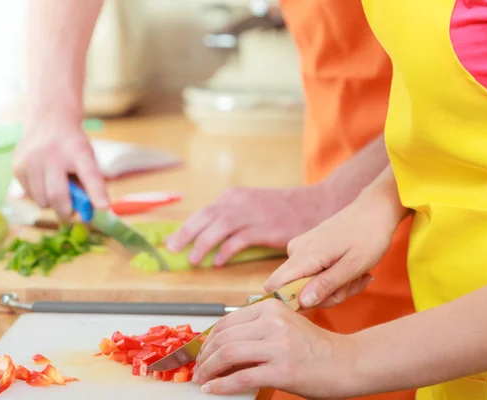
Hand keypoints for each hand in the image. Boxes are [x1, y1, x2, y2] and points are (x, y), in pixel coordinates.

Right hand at [13, 115, 108, 219]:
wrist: (49, 120)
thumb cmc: (73, 146)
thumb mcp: (88, 158)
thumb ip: (91, 182)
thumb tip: (90, 210)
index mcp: (78, 151)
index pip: (89, 173)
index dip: (96, 192)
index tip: (103, 207)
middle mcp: (52, 154)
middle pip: (58, 195)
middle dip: (66, 213)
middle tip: (72, 215)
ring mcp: (31, 160)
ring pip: (42, 200)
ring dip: (51, 204)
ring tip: (57, 190)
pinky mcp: (17, 166)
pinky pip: (29, 195)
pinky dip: (39, 196)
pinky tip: (44, 181)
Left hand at [164, 185, 333, 266]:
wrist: (316, 204)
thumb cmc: (283, 209)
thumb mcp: (253, 206)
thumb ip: (232, 217)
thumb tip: (208, 237)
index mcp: (233, 196)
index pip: (202, 212)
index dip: (185, 227)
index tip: (170, 241)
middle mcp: (238, 202)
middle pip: (204, 218)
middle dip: (184, 234)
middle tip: (171, 249)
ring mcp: (251, 214)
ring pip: (217, 228)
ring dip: (201, 245)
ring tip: (192, 260)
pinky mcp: (264, 228)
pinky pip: (238, 240)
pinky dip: (225, 251)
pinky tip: (218, 262)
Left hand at [193, 299, 355, 398]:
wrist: (346, 363)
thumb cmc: (314, 347)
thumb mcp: (284, 326)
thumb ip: (256, 328)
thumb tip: (219, 344)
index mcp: (271, 309)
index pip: (226, 322)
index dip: (207, 339)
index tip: (200, 351)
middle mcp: (273, 323)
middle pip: (223, 338)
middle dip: (204, 356)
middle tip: (197, 368)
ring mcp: (278, 347)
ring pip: (228, 356)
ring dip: (208, 370)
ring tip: (202, 379)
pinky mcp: (282, 371)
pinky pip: (241, 378)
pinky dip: (221, 385)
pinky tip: (212, 389)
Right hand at [264, 183, 405, 307]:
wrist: (375, 209)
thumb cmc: (368, 236)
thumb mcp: (353, 266)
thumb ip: (326, 285)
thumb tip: (302, 302)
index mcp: (304, 256)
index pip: (275, 286)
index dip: (294, 302)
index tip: (323, 299)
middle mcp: (295, 251)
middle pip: (296, 290)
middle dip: (326, 295)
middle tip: (352, 285)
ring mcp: (300, 249)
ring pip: (308, 284)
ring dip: (334, 288)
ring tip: (356, 275)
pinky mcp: (307, 249)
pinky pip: (313, 274)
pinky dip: (333, 278)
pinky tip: (351, 270)